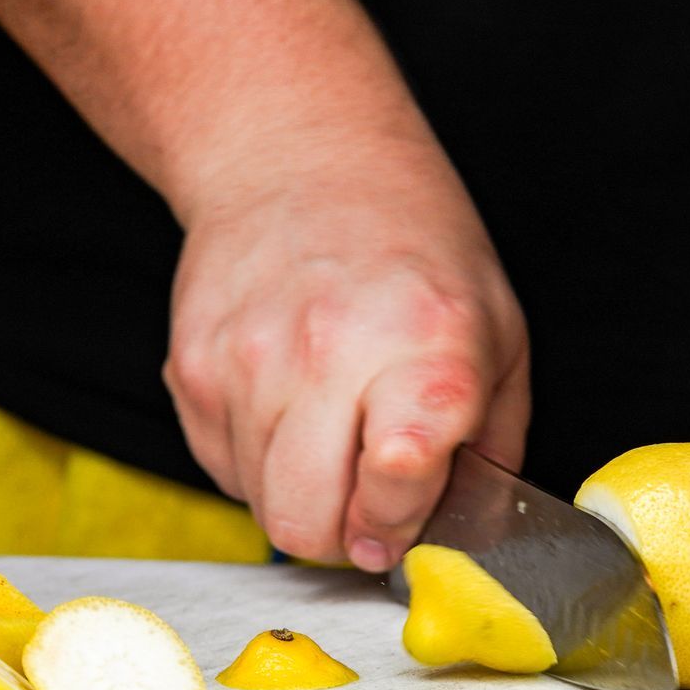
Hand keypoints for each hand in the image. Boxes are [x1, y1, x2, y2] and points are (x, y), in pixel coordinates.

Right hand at [164, 137, 529, 569]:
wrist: (296, 153)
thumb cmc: (410, 244)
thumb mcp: (498, 330)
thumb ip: (491, 444)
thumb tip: (465, 535)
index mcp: (423, 346)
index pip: (398, 479)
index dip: (400, 522)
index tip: (403, 517)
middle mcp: (327, 353)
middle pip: (307, 524)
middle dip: (343, 535)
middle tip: (365, 501)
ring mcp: (247, 363)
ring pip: (261, 507)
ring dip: (300, 493)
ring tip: (328, 430)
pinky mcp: (191, 368)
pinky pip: (222, 470)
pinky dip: (257, 461)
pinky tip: (286, 404)